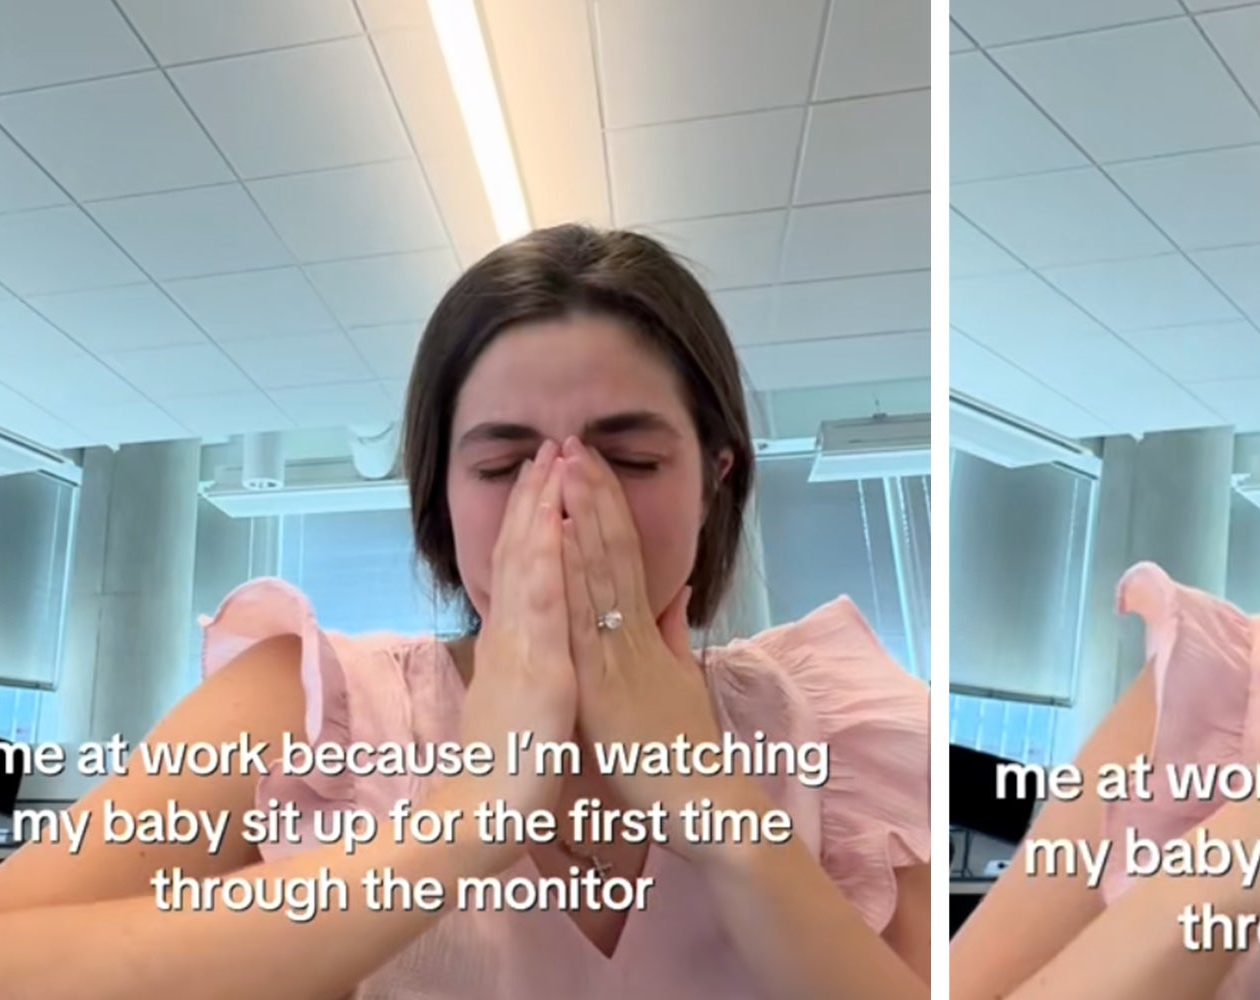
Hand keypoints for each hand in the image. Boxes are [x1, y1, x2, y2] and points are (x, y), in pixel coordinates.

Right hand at [460, 439, 576, 819]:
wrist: (486, 816)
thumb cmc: (513, 770)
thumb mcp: (535, 706)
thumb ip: (540, 669)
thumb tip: (547, 645)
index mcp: (517, 645)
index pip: (523, 570)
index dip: (532, 522)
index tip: (545, 479)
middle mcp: (511, 637)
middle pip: (519, 554)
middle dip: (535, 499)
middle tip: (547, 447)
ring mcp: (520, 648)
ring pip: (527, 565)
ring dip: (538, 511)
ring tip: (549, 462)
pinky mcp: (535, 668)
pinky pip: (540, 605)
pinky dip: (545, 561)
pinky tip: (552, 524)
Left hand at [556, 436, 756, 860]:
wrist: (699, 800)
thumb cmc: (682, 752)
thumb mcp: (679, 683)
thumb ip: (675, 636)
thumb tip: (675, 594)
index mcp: (645, 634)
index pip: (624, 557)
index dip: (606, 509)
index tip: (588, 466)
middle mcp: (632, 634)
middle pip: (612, 550)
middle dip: (592, 495)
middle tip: (574, 442)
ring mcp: (619, 653)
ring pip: (600, 572)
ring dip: (582, 516)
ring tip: (568, 467)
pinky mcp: (604, 680)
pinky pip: (584, 617)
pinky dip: (572, 575)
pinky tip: (560, 539)